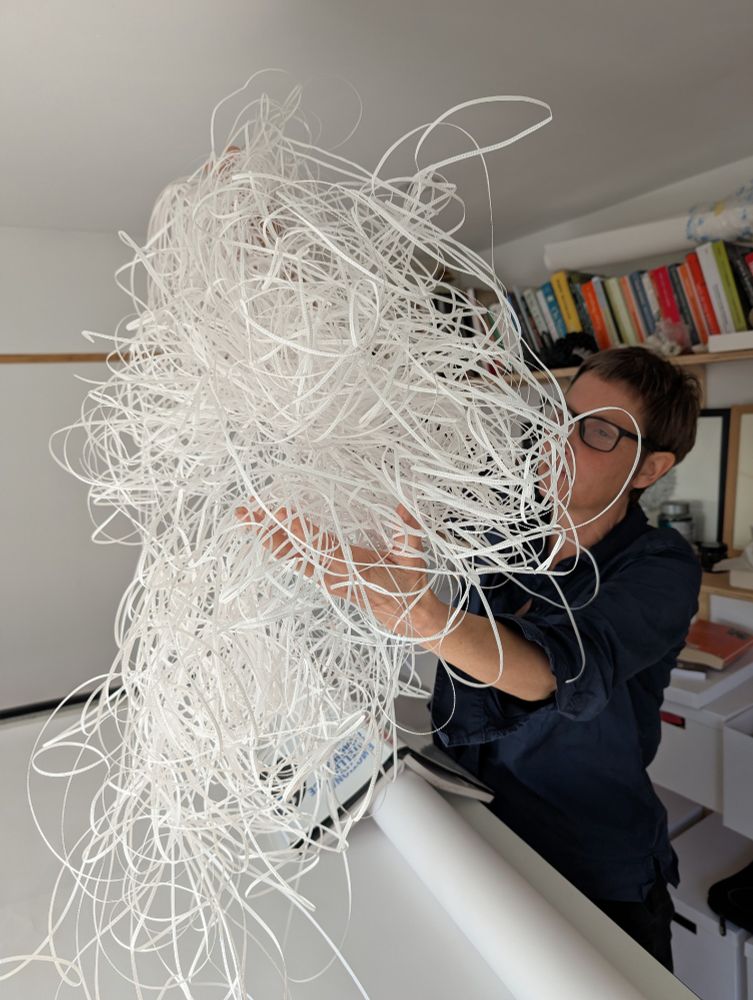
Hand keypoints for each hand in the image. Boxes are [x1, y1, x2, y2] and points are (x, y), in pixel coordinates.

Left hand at [234, 502, 444, 638]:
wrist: (407, 618)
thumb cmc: (409, 585)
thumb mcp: (413, 558)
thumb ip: (407, 534)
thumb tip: (402, 506)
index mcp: (352, 567)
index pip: (319, 546)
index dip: (299, 530)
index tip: (279, 515)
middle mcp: (332, 575)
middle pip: (294, 552)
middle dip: (268, 531)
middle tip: (245, 511)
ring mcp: (325, 579)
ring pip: (291, 557)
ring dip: (268, 537)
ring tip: (247, 518)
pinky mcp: (323, 580)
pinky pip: (297, 562)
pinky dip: (280, 547)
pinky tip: (266, 534)